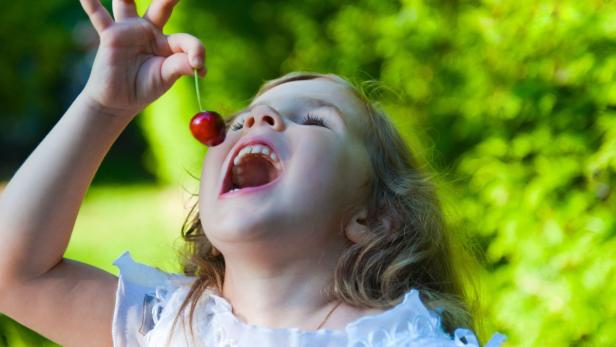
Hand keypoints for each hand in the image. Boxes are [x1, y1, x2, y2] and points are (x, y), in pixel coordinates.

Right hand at [79, 0, 205, 118]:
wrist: (118, 100)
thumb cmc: (144, 86)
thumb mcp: (166, 77)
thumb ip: (181, 66)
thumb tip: (198, 64)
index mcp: (169, 42)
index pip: (187, 41)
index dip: (196, 52)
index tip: (201, 68)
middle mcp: (150, 30)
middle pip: (163, 6)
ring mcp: (129, 30)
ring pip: (128, 2)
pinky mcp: (110, 36)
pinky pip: (99, 17)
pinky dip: (91, 4)